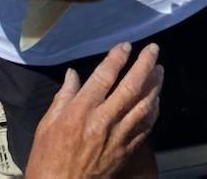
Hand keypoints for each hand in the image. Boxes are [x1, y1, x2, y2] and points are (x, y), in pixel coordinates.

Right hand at [24, 41, 162, 178]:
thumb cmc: (47, 159)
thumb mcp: (47, 125)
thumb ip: (63, 97)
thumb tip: (72, 74)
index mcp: (81, 111)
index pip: (104, 77)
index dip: (117, 58)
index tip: (125, 46)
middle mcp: (103, 120)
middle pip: (131, 86)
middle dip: (145, 65)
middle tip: (153, 50)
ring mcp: (118, 136)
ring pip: (144, 104)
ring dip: (155, 85)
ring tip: (159, 70)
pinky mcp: (126, 150)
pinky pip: (146, 126)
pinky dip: (153, 110)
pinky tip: (156, 100)